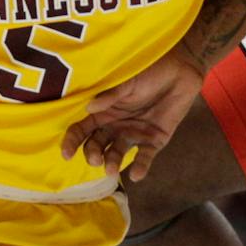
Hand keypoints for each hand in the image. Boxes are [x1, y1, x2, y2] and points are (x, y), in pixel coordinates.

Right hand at [60, 44, 205, 183]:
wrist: (179, 71)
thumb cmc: (149, 71)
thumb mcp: (127, 81)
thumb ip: (111, 94)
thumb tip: (89, 107)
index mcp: (103, 111)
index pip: (81, 129)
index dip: (72, 141)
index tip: (66, 153)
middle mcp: (115, 126)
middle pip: (96, 145)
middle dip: (92, 154)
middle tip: (95, 159)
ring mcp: (133, 135)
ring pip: (116, 154)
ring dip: (112, 163)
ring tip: (111, 169)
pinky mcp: (153, 141)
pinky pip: (144, 157)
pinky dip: (140, 167)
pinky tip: (136, 174)